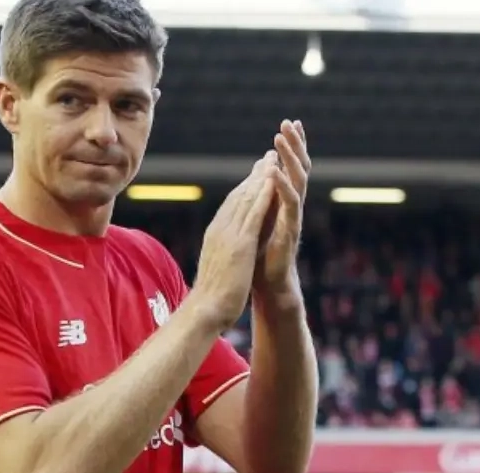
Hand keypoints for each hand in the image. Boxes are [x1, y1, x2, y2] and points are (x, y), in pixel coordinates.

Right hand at [188, 152, 278, 330]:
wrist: (206, 310)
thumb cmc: (211, 297)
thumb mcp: (217, 268)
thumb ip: (222, 254)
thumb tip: (226, 253)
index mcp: (216, 235)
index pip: (231, 206)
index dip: (245, 188)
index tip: (257, 174)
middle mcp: (220, 229)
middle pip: (239, 196)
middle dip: (255, 175)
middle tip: (268, 156)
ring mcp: (228, 234)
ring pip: (246, 198)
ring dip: (261, 177)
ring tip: (274, 158)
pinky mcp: (239, 243)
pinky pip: (254, 213)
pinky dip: (263, 194)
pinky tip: (273, 180)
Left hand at [254, 119, 310, 296]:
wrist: (267, 284)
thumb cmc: (260, 253)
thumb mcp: (257, 219)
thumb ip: (260, 197)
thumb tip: (258, 175)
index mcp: (282, 201)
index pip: (289, 167)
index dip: (291, 146)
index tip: (289, 123)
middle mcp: (291, 206)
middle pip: (298, 168)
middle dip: (294, 145)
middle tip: (289, 123)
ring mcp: (293, 218)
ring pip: (297, 182)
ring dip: (289, 159)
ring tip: (281, 139)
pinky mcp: (290, 231)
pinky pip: (290, 206)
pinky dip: (282, 188)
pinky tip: (276, 174)